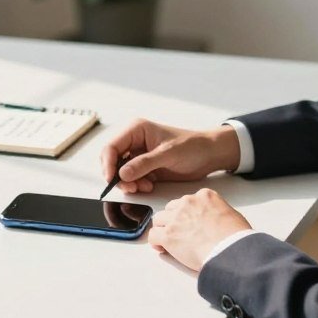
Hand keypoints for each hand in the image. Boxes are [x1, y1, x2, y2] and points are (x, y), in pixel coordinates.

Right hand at [100, 119, 240, 193]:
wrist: (209, 155)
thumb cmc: (192, 146)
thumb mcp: (168, 154)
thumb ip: (144, 163)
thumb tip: (123, 173)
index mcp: (136, 130)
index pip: (111, 147)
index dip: (108, 164)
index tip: (112, 179)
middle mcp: (134, 142)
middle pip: (112, 161)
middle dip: (118, 176)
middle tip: (129, 187)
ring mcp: (139, 156)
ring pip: (120, 172)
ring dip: (128, 183)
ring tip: (143, 187)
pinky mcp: (145, 168)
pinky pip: (132, 179)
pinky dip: (136, 185)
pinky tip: (148, 186)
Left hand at [149, 188, 251, 270]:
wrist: (231, 251)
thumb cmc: (236, 238)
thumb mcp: (231, 214)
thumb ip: (216, 211)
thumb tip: (214, 221)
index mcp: (204, 196)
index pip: (187, 201)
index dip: (186, 214)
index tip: (189, 223)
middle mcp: (188, 203)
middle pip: (171, 209)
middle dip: (173, 221)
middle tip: (179, 233)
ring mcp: (176, 218)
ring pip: (159, 220)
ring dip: (164, 230)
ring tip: (170, 242)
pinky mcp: (168, 235)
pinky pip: (153, 235)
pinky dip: (156, 242)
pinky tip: (162, 248)